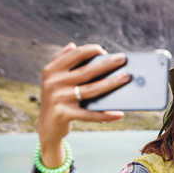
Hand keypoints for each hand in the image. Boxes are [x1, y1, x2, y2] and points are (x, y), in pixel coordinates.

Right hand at [36, 43, 130, 172]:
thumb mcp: (55, 80)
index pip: (74, 55)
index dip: (91, 50)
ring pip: (91, 90)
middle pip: (87, 71)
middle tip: (123, 59)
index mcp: (52, 70)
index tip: (105, 50)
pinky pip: (90, 115)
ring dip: (111, 83)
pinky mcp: (64, 115)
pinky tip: (119, 113)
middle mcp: (53, 83)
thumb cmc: (57, 99)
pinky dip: (106, 115)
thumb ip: (62, 61)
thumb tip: (72, 45)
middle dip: (107, 64)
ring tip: (126, 78)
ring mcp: (58, 99)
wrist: (46, 127)